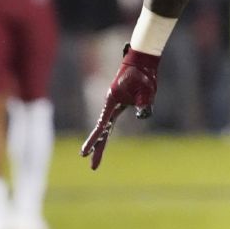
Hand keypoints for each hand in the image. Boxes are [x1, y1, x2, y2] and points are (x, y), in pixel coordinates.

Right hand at [80, 48, 159, 169]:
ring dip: (101, 140)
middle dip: (97, 148)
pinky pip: (113, 119)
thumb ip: (143, 103)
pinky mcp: (121, 103)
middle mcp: (111, 104)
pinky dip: (107, 131)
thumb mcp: (146, 89)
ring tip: (94, 159)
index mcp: (112, 101)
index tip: (83, 154)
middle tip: (92, 167)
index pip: (102, 125)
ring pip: (106, 126)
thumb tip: (141, 116)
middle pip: (102, 130)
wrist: (141, 61)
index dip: (94, 140)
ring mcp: (115, 104)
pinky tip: (103, 138)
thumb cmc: (143, 74)